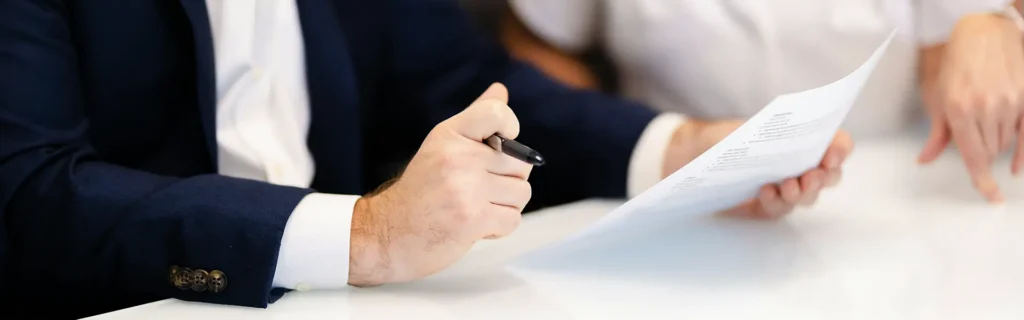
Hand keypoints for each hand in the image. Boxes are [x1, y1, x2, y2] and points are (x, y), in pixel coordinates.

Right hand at [348, 83, 532, 285]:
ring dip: (505, 206)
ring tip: (477, 207)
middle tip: (479, 190)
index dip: (510, 128)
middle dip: (508, 180)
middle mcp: (457, 156)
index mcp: (450, 134)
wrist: (389, 233)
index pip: (497, 113)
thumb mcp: (443, 145)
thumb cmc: (423, 189)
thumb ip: (476, 119)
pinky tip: (476, 226)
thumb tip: (500, 89)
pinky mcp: (472, 218)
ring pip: (521, 192)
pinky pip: (513, 218)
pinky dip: (500, 227)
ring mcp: (465, 188)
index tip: (499, 146)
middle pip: (520, 162)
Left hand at [664, 120, 852, 218]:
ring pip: (806, 197)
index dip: (840, 149)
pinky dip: (775, 202)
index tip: (832, 154)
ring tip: (789, 185)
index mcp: (805, 141)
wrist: (694, 154)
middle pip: (828, 177)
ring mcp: (786, 189)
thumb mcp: (744, 126)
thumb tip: (784, 134)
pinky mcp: (766, 207)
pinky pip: (779, 209)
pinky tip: (766, 192)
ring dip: (801, 192)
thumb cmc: (726, 136)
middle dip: (824, 177)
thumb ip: (766, 130)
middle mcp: (801, 167)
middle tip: (813, 175)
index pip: (836, 145)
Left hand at [918, 13, 1023, 202]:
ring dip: (996, 145)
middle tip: (974, 141)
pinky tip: (1018, 166)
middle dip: (980, 154)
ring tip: (986, 127)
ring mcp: (1009, 103)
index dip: (982, 180)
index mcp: (959, 111)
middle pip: (989, 152)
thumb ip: (936, 134)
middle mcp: (986, 109)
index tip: (990, 196)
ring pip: (1005, 144)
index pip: (973, 156)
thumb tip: (925, 160)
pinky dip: (1023, 152)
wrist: (982, 34)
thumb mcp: (937, 98)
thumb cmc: (955, 65)